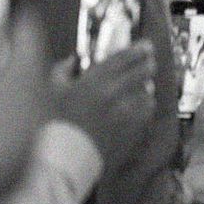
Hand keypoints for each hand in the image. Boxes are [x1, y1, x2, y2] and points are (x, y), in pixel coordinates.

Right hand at [54, 41, 154, 168]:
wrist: (66, 157)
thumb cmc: (56, 123)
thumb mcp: (53, 91)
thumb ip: (63, 69)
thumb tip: (74, 59)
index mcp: (93, 81)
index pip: (124, 58)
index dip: (138, 50)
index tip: (146, 46)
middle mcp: (113, 94)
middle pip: (142, 72)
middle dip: (148, 64)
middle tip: (150, 61)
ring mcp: (126, 113)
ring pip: (147, 92)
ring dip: (146, 86)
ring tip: (144, 85)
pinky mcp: (133, 129)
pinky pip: (148, 112)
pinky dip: (146, 106)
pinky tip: (143, 104)